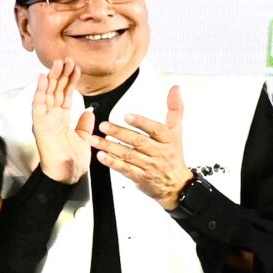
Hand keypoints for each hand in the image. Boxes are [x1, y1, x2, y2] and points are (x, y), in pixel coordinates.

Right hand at [31, 59, 96, 182]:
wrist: (67, 177)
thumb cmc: (72, 164)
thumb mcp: (84, 140)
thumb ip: (84, 125)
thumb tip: (88, 113)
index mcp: (61, 121)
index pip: (66, 96)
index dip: (70, 81)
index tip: (76, 68)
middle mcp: (51, 119)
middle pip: (56, 92)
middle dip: (61, 75)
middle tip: (66, 59)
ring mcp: (45, 121)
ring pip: (47, 94)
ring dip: (52, 78)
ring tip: (57, 63)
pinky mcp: (40, 126)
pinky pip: (38, 105)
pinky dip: (40, 91)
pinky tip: (43, 78)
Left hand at [97, 85, 193, 208]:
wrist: (176, 184)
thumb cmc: (173, 154)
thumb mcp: (176, 131)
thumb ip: (174, 109)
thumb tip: (175, 88)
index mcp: (168, 139)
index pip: (156, 129)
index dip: (141, 123)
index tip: (127, 116)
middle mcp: (159, 152)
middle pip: (138, 141)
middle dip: (119, 133)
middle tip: (103, 125)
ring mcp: (149, 166)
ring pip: (128, 155)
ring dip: (110, 147)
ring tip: (95, 139)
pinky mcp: (140, 177)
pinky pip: (125, 169)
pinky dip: (112, 162)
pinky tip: (101, 156)